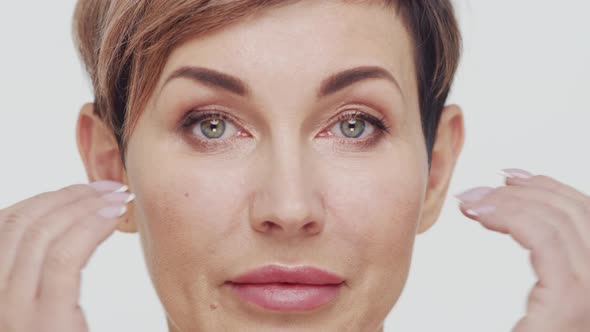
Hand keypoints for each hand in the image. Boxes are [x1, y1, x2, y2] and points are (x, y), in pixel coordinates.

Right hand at [0, 181, 133, 331]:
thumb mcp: (37, 303)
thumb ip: (38, 270)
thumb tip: (64, 223)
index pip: (7, 225)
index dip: (44, 199)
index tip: (80, 189)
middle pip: (23, 223)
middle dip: (69, 196)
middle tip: (107, 187)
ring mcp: (11, 310)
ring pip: (43, 233)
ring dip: (84, 205)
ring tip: (117, 197)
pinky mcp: (44, 320)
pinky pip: (65, 256)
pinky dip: (90, 227)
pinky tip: (113, 218)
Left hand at [455, 168, 589, 331]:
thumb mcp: (544, 309)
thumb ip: (553, 267)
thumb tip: (533, 231)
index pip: (589, 225)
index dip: (556, 191)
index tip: (513, 177)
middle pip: (582, 218)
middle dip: (533, 191)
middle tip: (485, 188)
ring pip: (564, 225)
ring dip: (515, 201)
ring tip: (474, 201)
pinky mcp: (573, 306)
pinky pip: (547, 244)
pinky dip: (513, 218)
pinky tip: (482, 215)